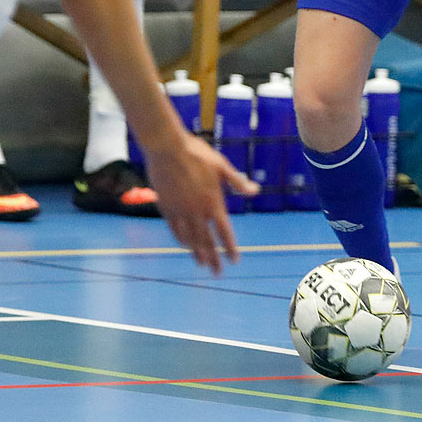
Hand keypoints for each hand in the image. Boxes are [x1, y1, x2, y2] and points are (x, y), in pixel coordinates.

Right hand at [144, 134, 255, 273]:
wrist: (167, 148)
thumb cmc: (197, 153)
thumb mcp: (221, 165)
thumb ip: (237, 181)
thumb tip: (255, 191)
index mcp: (213, 201)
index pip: (224, 231)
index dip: (229, 247)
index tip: (234, 260)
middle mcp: (197, 210)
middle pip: (207, 241)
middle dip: (213, 258)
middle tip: (217, 273)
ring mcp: (180, 211)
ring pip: (190, 239)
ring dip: (197, 253)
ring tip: (202, 264)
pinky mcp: (166, 208)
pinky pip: (175, 230)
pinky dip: (181, 240)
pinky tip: (185, 246)